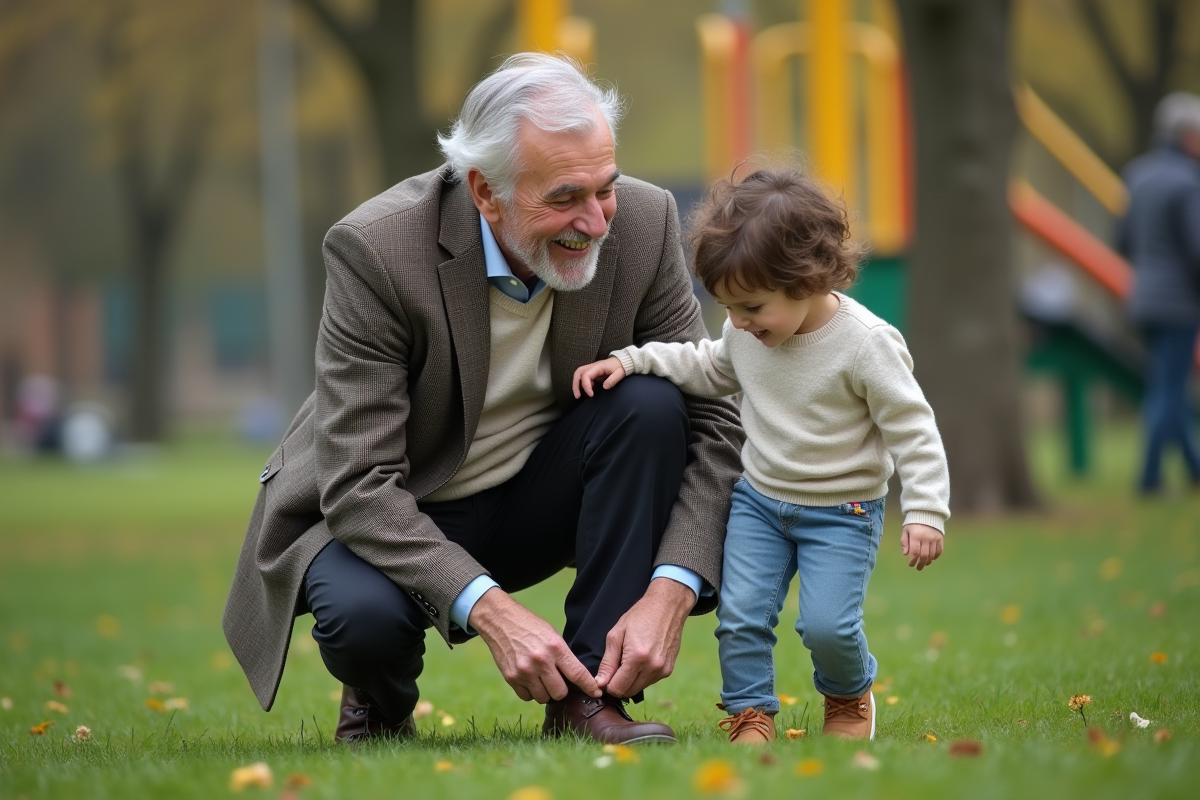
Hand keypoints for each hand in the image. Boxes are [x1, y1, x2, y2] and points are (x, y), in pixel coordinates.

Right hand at [469, 588, 600, 703]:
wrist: (500, 620)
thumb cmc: (530, 626)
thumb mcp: (552, 635)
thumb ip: (563, 656)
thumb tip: (576, 679)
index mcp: (555, 648)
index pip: (577, 674)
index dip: (589, 686)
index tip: (597, 693)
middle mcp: (541, 661)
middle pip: (560, 693)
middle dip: (561, 690)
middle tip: (557, 680)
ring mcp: (525, 671)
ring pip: (543, 698)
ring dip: (545, 692)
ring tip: (541, 678)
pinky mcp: (511, 678)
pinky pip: (527, 697)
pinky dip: (530, 692)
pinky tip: (529, 679)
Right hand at [572, 357, 626, 398]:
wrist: (622, 361)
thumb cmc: (620, 366)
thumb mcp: (619, 373)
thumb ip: (612, 380)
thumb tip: (604, 387)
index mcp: (598, 367)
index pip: (586, 375)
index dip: (586, 386)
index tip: (591, 395)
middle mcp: (592, 367)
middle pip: (578, 373)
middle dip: (575, 385)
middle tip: (577, 396)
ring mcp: (591, 369)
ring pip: (578, 374)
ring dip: (576, 384)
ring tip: (578, 395)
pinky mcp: (592, 372)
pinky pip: (583, 377)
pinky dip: (582, 384)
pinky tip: (589, 390)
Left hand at [595, 577, 693, 697]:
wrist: (667, 606)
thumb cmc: (639, 617)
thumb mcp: (616, 635)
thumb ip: (607, 662)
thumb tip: (600, 684)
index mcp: (637, 657)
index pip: (618, 688)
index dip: (607, 685)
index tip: (605, 676)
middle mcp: (653, 667)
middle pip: (628, 692)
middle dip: (618, 684)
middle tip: (616, 666)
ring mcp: (663, 670)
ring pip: (639, 688)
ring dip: (631, 680)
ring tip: (629, 659)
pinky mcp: (669, 669)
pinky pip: (649, 681)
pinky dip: (642, 676)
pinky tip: (641, 659)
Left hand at [901, 523, 943, 569]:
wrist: (926, 513)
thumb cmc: (913, 523)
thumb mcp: (906, 530)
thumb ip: (905, 542)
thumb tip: (905, 554)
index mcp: (916, 536)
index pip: (915, 552)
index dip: (913, 560)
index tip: (911, 564)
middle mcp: (926, 538)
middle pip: (924, 555)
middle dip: (921, 563)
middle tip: (918, 567)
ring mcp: (934, 539)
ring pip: (932, 555)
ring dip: (928, 561)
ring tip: (924, 564)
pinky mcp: (940, 539)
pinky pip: (939, 551)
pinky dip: (935, 556)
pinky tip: (931, 559)